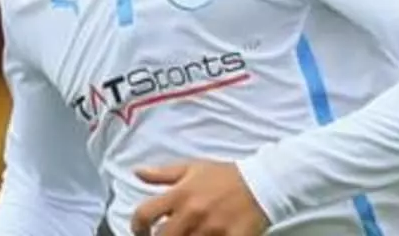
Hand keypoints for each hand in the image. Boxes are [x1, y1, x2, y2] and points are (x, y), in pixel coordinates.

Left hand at [131, 160, 269, 235]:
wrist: (262, 183)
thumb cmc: (226, 176)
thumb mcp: (193, 168)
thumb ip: (162, 174)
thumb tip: (137, 172)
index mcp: (181, 194)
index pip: (145, 214)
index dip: (136, 227)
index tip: (141, 231)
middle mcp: (193, 213)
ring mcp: (211, 230)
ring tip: (186, 235)